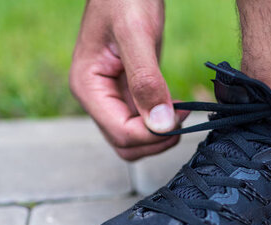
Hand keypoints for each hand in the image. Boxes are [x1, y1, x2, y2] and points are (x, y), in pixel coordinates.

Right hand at [69, 0, 188, 160]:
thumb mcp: (136, 34)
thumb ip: (146, 80)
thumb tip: (159, 124)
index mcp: (88, 87)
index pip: (121, 133)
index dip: (153, 134)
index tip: (181, 114)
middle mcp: (96, 98)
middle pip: (125, 144)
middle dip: (155, 140)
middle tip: (183, 119)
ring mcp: (111, 98)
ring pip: (134, 138)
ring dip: (158, 136)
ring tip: (182, 113)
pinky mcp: (128, 93)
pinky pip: (142, 122)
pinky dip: (160, 123)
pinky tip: (177, 108)